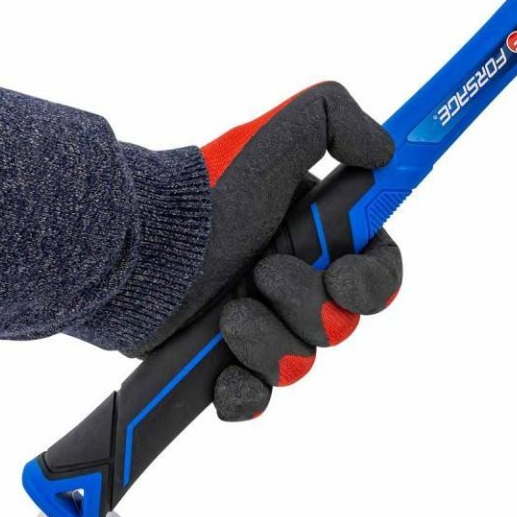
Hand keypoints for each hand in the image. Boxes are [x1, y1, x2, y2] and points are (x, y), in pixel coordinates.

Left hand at [158, 82, 401, 419]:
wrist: (132, 251)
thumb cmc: (204, 198)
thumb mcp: (272, 136)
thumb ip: (333, 119)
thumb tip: (385, 147)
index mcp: (313, 234)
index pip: (375, 268)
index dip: (372, 280)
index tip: (342, 276)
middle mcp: (292, 279)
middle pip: (340, 321)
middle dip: (308, 305)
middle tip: (266, 275)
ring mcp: (259, 323)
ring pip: (300, 362)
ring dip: (271, 343)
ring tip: (229, 316)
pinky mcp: (223, 362)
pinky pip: (257, 397)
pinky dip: (245, 393)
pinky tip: (225, 376)